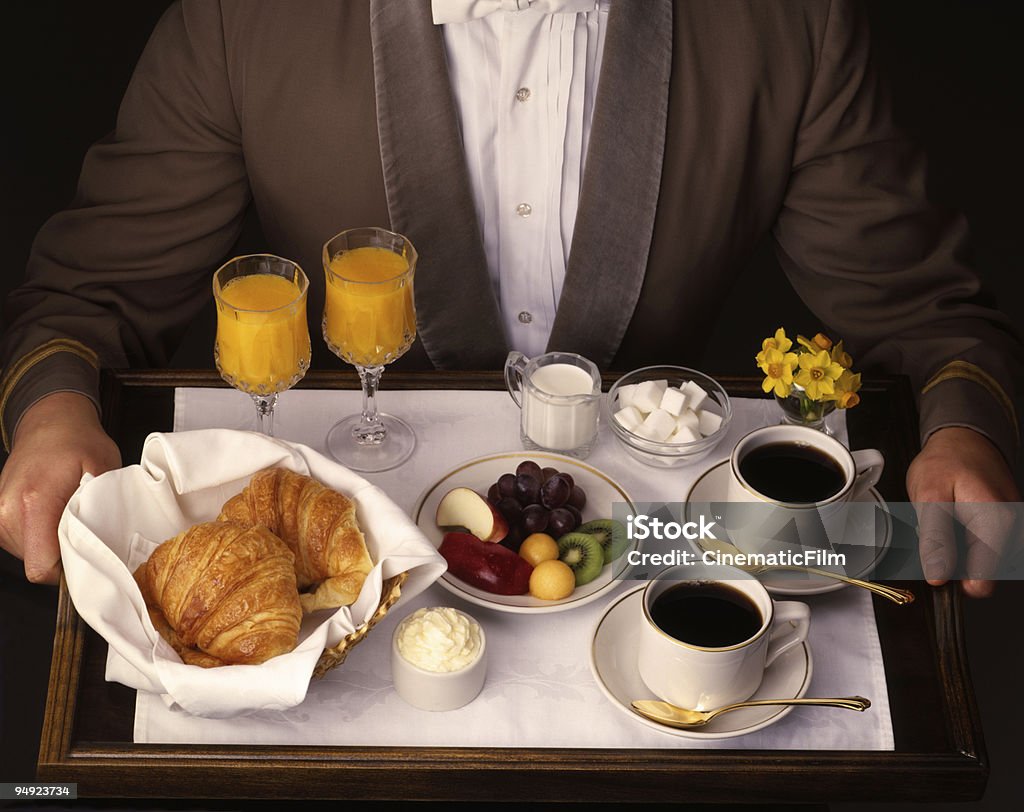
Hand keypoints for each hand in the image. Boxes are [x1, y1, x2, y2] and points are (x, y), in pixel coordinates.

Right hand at [0, 392, 120, 583]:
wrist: (50, 421)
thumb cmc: (79, 442)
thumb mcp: (104, 469)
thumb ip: (104, 509)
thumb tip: (109, 543)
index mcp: (34, 502)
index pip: (41, 566)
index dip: (68, 571)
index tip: (87, 558)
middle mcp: (8, 511)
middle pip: (37, 564)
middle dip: (64, 554)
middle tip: (84, 528)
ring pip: (29, 555)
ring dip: (52, 544)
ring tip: (68, 515)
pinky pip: (22, 542)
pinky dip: (41, 535)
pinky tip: (54, 514)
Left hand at [907, 426, 1020, 597]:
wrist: (963, 440)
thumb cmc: (946, 462)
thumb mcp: (929, 497)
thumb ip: (935, 539)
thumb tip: (939, 575)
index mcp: (997, 525)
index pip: (982, 582)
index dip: (953, 581)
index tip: (935, 570)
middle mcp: (1013, 531)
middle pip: (984, 575)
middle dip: (955, 562)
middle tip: (937, 534)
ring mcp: (1013, 531)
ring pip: (984, 563)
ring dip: (960, 553)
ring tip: (947, 524)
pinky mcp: (1008, 529)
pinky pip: (986, 549)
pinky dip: (966, 543)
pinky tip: (957, 524)